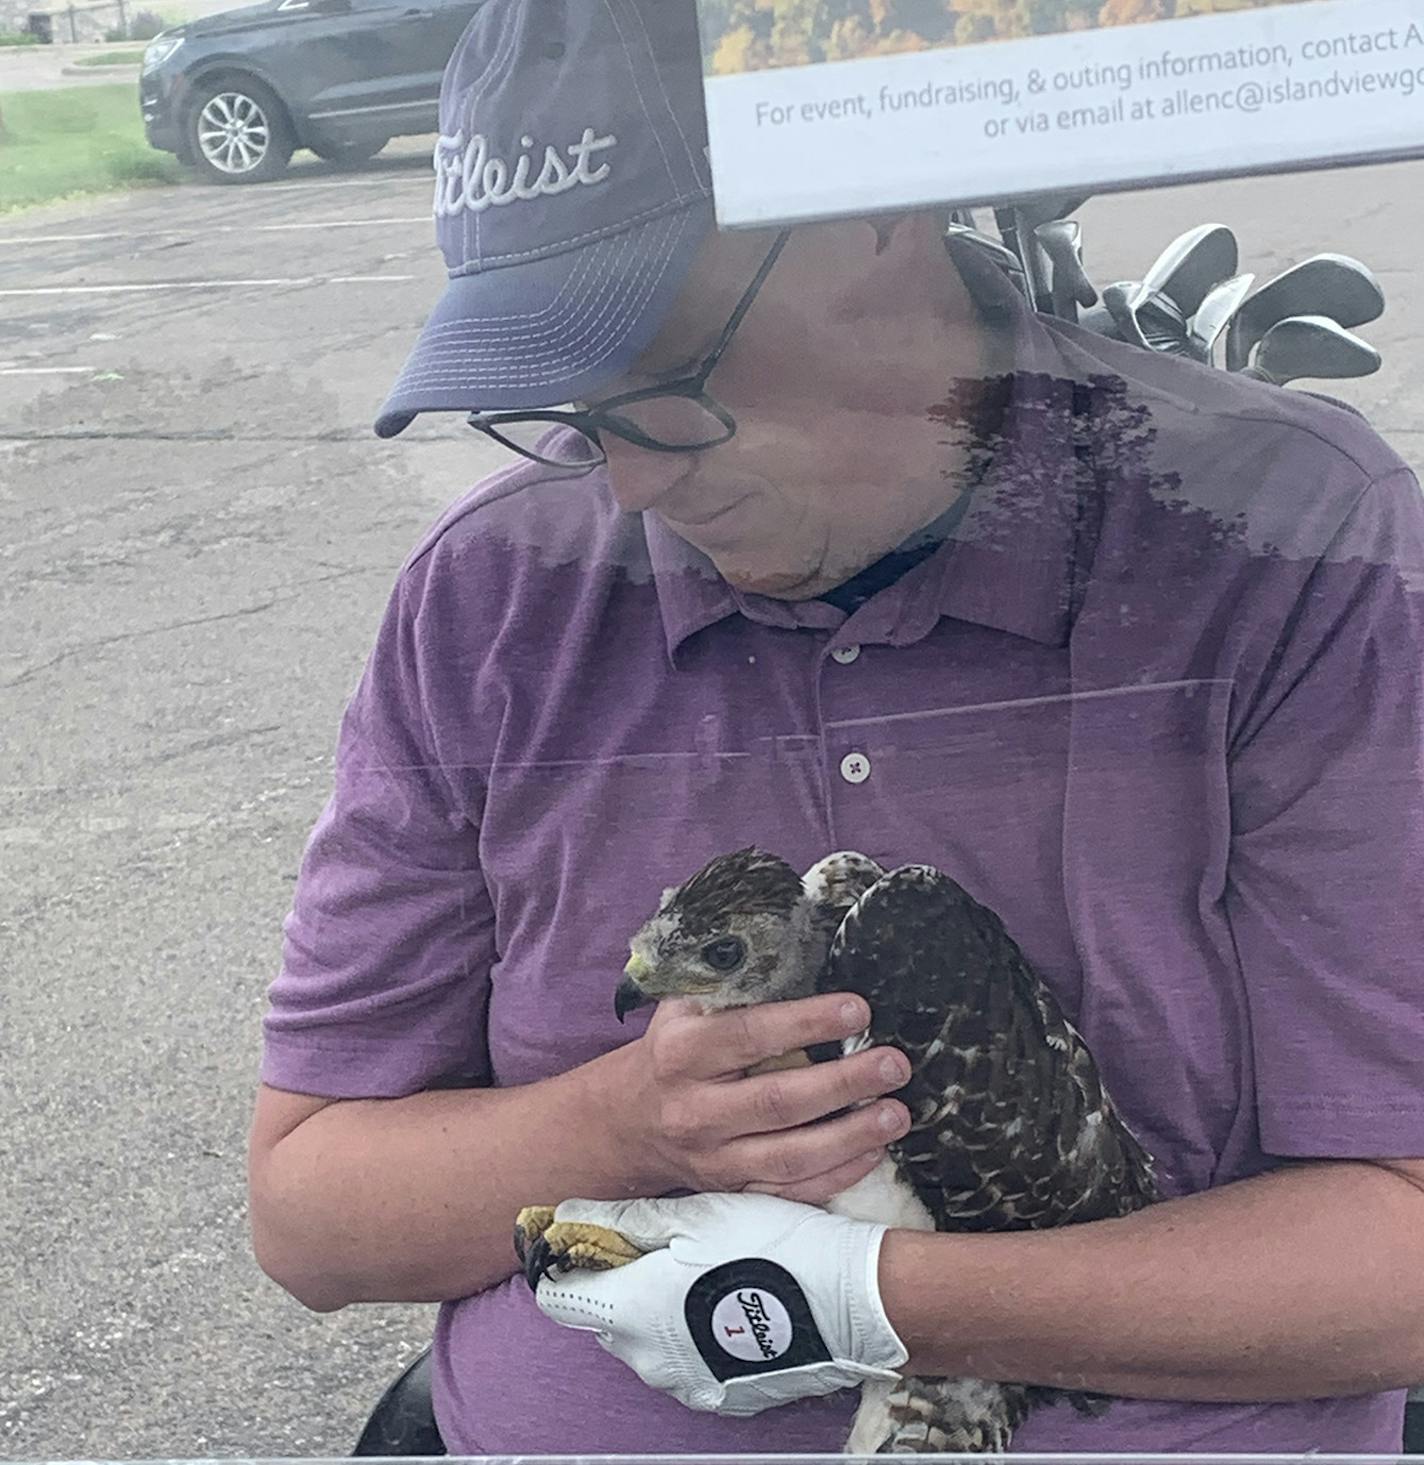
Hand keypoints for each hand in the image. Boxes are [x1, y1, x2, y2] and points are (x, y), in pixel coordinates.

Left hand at [532, 1192, 907, 1415]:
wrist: (848, 1302)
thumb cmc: (773, 1248)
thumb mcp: (696, 1215)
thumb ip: (625, 1220)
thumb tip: (569, 1214)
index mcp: (630, 1311)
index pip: (559, 1297)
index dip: (569, 1262)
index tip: (589, 1238)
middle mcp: (648, 1360)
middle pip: (605, 1317)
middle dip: (622, 1279)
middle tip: (664, 1240)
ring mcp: (685, 1384)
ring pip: (647, 1339)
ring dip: (659, 1306)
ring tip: (705, 1265)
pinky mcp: (721, 1395)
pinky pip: (686, 1360)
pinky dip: (694, 1331)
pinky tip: (730, 1296)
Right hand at [610, 994, 911, 1203]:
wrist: (626, 1123)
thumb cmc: (672, 1051)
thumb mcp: (684, 1008)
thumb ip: (733, 985)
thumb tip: (799, 948)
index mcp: (682, 1051)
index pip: (751, 1035)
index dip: (807, 1022)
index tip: (857, 1009)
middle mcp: (694, 1109)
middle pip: (778, 1101)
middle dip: (844, 1083)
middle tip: (894, 1063)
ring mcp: (713, 1158)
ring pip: (790, 1155)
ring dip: (851, 1137)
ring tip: (897, 1114)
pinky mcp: (731, 1191)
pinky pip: (790, 1191)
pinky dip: (836, 1175)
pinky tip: (874, 1152)